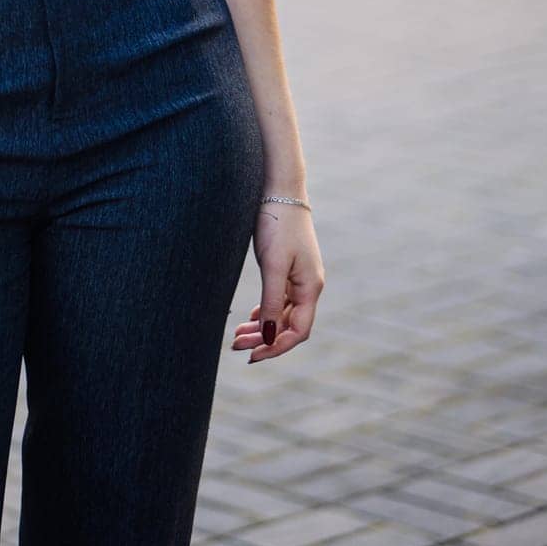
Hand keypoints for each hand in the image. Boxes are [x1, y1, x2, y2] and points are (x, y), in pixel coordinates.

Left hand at [232, 202, 324, 362]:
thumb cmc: (278, 224)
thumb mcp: (273, 264)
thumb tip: (268, 336)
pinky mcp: (288, 268)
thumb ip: (271, 301)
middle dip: (264, 339)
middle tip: (236, 346)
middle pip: (289, 325)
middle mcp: (308, 286)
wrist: (279, 189)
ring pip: (282, 313)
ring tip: (237, 335)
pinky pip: (278, 299)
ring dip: (262, 327)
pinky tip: (250, 318)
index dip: (276, 347)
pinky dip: (264, 311)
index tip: (252, 355)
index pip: (298, 331)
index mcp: (310, 287)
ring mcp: (299, 277)